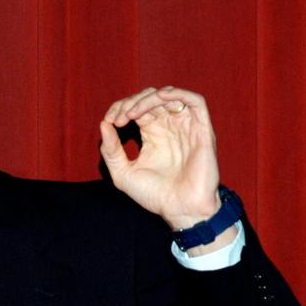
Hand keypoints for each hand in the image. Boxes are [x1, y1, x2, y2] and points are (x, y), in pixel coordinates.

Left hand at [100, 85, 220, 229]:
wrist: (180, 210)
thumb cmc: (154, 196)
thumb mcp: (123, 174)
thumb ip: (111, 150)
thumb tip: (103, 124)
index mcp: (153, 134)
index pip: (137, 108)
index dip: (121, 108)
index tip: (110, 121)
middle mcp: (170, 127)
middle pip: (151, 98)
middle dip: (131, 102)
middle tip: (120, 118)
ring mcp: (186, 127)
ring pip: (170, 96)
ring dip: (149, 98)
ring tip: (133, 113)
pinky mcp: (202, 130)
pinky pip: (195, 101)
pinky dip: (177, 94)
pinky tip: (159, 99)